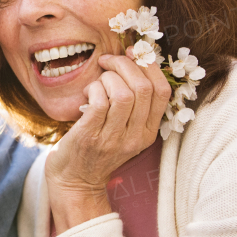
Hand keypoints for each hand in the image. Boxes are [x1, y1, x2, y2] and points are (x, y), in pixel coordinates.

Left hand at [44, 50, 171, 231]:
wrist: (74, 182)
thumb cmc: (97, 149)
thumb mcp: (124, 131)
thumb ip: (133, 105)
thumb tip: (134, 59)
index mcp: (148, 132)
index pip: (162, 91)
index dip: (149, 66)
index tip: (132, 54)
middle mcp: (135, 136)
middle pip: (143, 88)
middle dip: (125, 64)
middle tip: (108, 62)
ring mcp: (114, 138)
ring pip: (124, 93)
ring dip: (108, 77)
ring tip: (97, 81)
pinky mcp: (91, 136)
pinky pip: (100, 101)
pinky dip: (95, 88)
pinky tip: (88, 92)